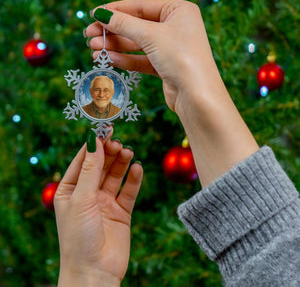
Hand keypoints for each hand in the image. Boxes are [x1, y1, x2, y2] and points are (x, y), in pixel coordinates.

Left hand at [54, 132, 142, 285]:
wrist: (95, 272)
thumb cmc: (79, 237)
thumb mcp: (81, 198)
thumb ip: (90, 169)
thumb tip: (94, 140)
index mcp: (70, 190)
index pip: (83, 160)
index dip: (94, 144)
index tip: (105, 129)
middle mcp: (88, 194)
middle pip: (101, 165)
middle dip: (109, 152)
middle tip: (118, 142)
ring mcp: (105, 202)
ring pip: (115, 175)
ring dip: (122, 163)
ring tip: (128, 152)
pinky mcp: (121, 211)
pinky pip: (129, 191)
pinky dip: (134, 179)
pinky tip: (137, 168)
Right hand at [85, 0, 257, 186]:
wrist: (197, 96)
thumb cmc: (181, 57)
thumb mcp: (151, 35)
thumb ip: (124, 24)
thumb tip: (101, 14)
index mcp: (178, 11)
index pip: (141, 6)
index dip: (116, 10)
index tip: (94, 15)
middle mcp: (175, 28)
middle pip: (137, 26)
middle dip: (112, 31)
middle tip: (89, 35)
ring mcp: (170, 48)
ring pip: (137, 45)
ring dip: (115, 46)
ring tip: (93, 49)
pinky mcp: (165, 67)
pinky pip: (142, 60)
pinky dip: (125, 59)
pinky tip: (109, 59)